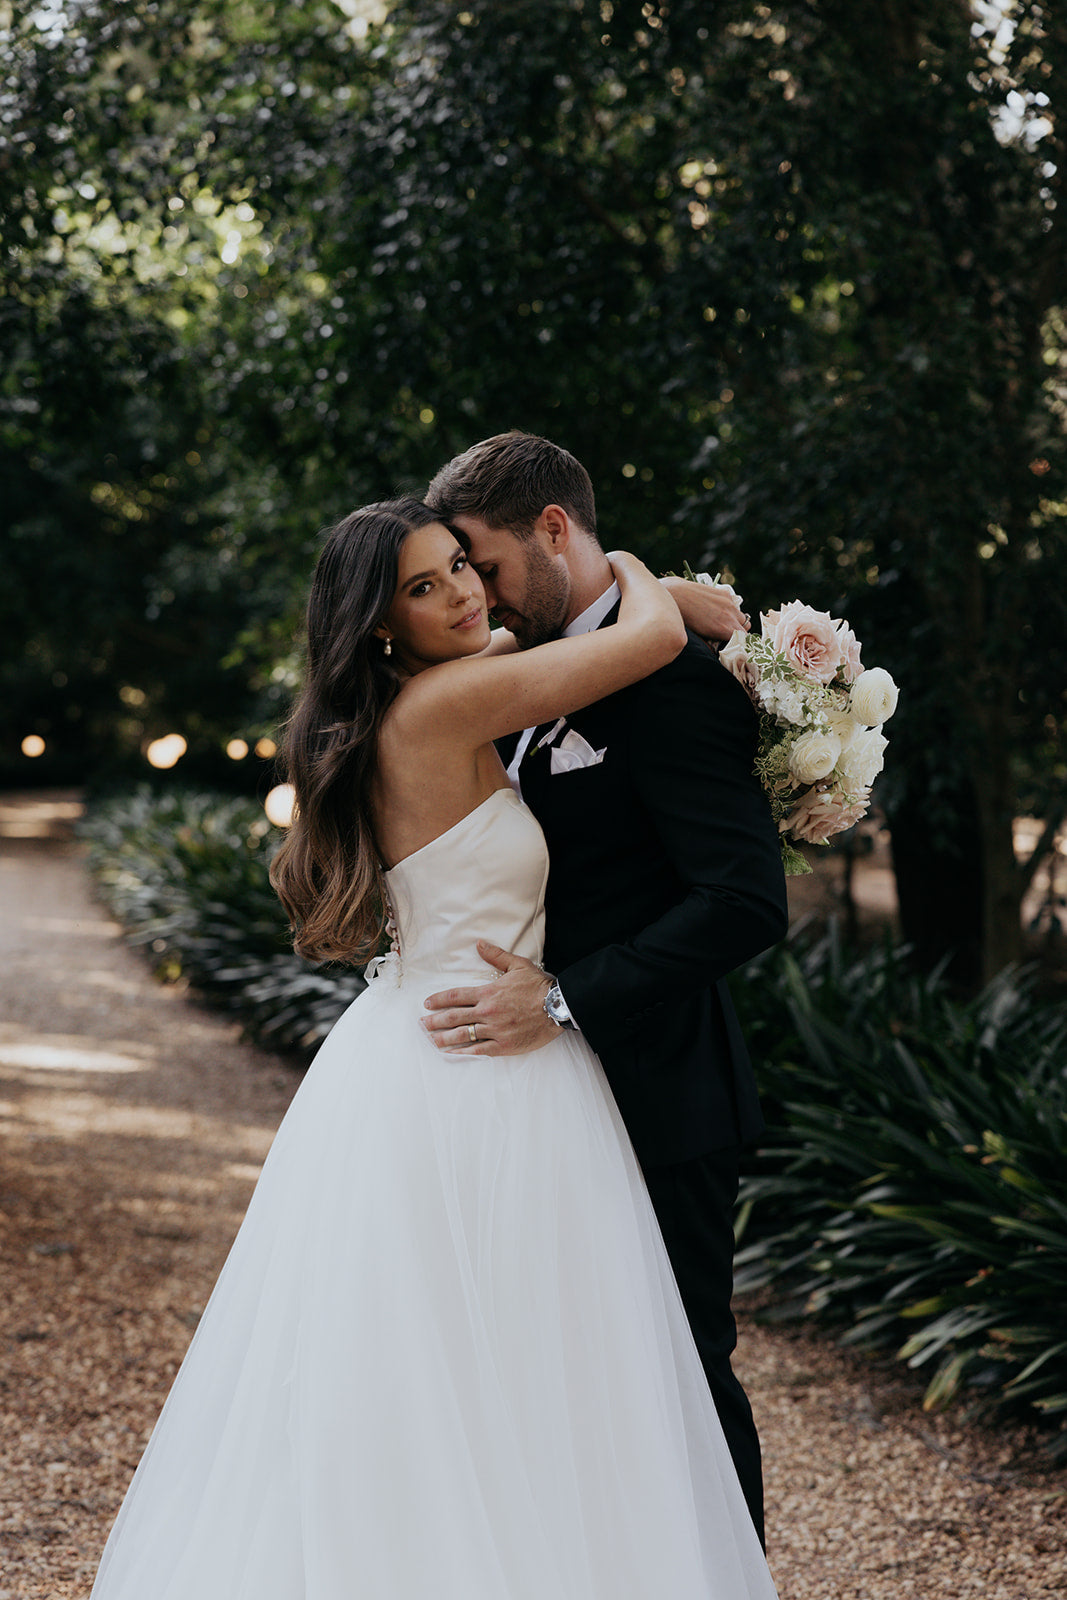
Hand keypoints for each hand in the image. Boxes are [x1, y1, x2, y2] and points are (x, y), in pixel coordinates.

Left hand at [421, 940, 558, 1054]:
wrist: (558, 1007)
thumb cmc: (539, 986)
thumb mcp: (518, 965)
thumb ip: (496, 956)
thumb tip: (479, 944)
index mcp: (488, 993)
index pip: (456, 996)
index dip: (439, 1000)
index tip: (427, 1004)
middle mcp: (487, 1012)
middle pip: (454, 1018)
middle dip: (435, 1021)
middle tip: (422, 1024)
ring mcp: (494, 1030)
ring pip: (463, 1035)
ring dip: (444, 1038)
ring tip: (432, 1040)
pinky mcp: (504, 1046)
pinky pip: (479, 1050)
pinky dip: (464, 1052)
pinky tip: (453, 1053)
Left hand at [660, 575, 749, 642]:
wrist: (674, 594)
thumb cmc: (682, 619)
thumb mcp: (696, 637)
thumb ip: (709, 645)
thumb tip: (714, 652)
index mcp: (725, 629)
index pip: (744, 640)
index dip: (739, 644)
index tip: (732, 646)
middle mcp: (730, 615)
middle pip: (745, 629)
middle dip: (738, 633)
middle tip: (726, 635)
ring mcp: (729, 603)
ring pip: (741, 616)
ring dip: (736, 620)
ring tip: (722, 621)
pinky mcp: (724, 593)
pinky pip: (734, 604)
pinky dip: (730, 608)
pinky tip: (716, 609)